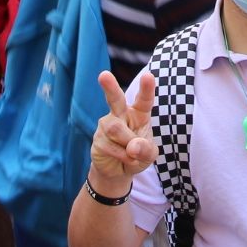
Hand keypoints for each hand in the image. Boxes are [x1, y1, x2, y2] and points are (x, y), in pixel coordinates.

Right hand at [91, 69, 156, 190]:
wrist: (118, 171)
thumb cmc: (137, 155)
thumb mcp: (149, 155)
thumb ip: (145, 149)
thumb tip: (132, 147)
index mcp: (139, 113)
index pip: (143, 99)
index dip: (146, 88)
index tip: (148, 75)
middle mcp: (121, 114)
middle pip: (115, 99)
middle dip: (110, 87)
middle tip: (104, 75)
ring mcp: (107, 125)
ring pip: (115, 129)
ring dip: (127, 144)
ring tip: (132, 154)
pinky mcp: (97, 139)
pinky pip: (110, 145)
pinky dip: (122, 156)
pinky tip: (124, 159)